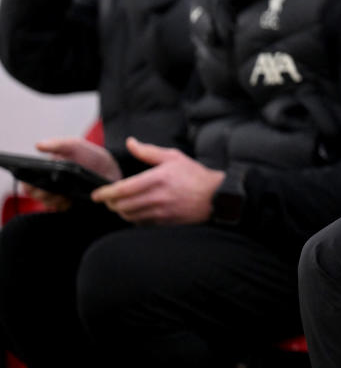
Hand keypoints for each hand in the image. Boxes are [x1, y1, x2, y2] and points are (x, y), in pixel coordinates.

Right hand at [22, 136, 122, 211]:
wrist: (111, 168)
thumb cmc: (89, 155)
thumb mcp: (75, 146)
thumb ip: (59, 144)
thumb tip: (38, 145)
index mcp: (46, 168)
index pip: (28, 180)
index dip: (27, 183)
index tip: (34, 183)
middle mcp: (49, 182)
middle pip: (34, 193)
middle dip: (41, 193)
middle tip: (52, 189)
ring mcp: (59, 193)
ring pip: (46, 202)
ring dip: (53, 199)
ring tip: (63, 193)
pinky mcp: (70, 202)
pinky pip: (60, 208)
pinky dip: (63, 204)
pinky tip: (70, 199)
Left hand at [91, 137, 223, 224]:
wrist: (216, 196)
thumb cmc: (195, 175)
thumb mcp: (174, 157)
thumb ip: (149, 152)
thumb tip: (131, 143)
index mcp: (158, 178)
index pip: (124, 189)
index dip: (106, 193)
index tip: (97, 194)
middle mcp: (158, 197)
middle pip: (122, 205)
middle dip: (110, 203)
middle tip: (107, 200)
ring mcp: (161, 212)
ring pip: (130, 216)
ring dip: (120, 211)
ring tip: (119, 205)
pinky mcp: (165, 222)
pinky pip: (141, 224)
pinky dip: (133, 219)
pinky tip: (135, 212)